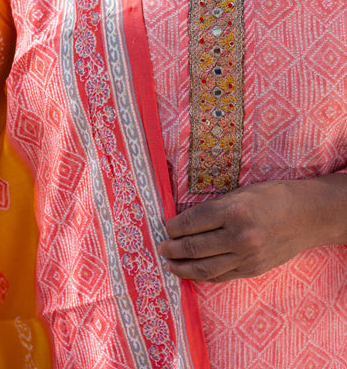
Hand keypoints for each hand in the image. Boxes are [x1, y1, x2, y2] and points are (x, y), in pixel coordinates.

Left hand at [158, 175, 346, 281]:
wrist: (307, 216)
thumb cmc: (272, 197)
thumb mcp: (241, 193)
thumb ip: (215, 208)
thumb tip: (185, 220)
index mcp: (234, 211)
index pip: (193, 222)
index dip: (174, 226)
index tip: (166, 227)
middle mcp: (239, 236)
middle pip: (195, 247)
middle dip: (173, 248)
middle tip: (161, 247)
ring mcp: (247, 256)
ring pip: (205, 268)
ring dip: (183, 267)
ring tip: (170, 264)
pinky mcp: (253, 269)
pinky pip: (221, 276)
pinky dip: (203, 275)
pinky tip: (192, 271)